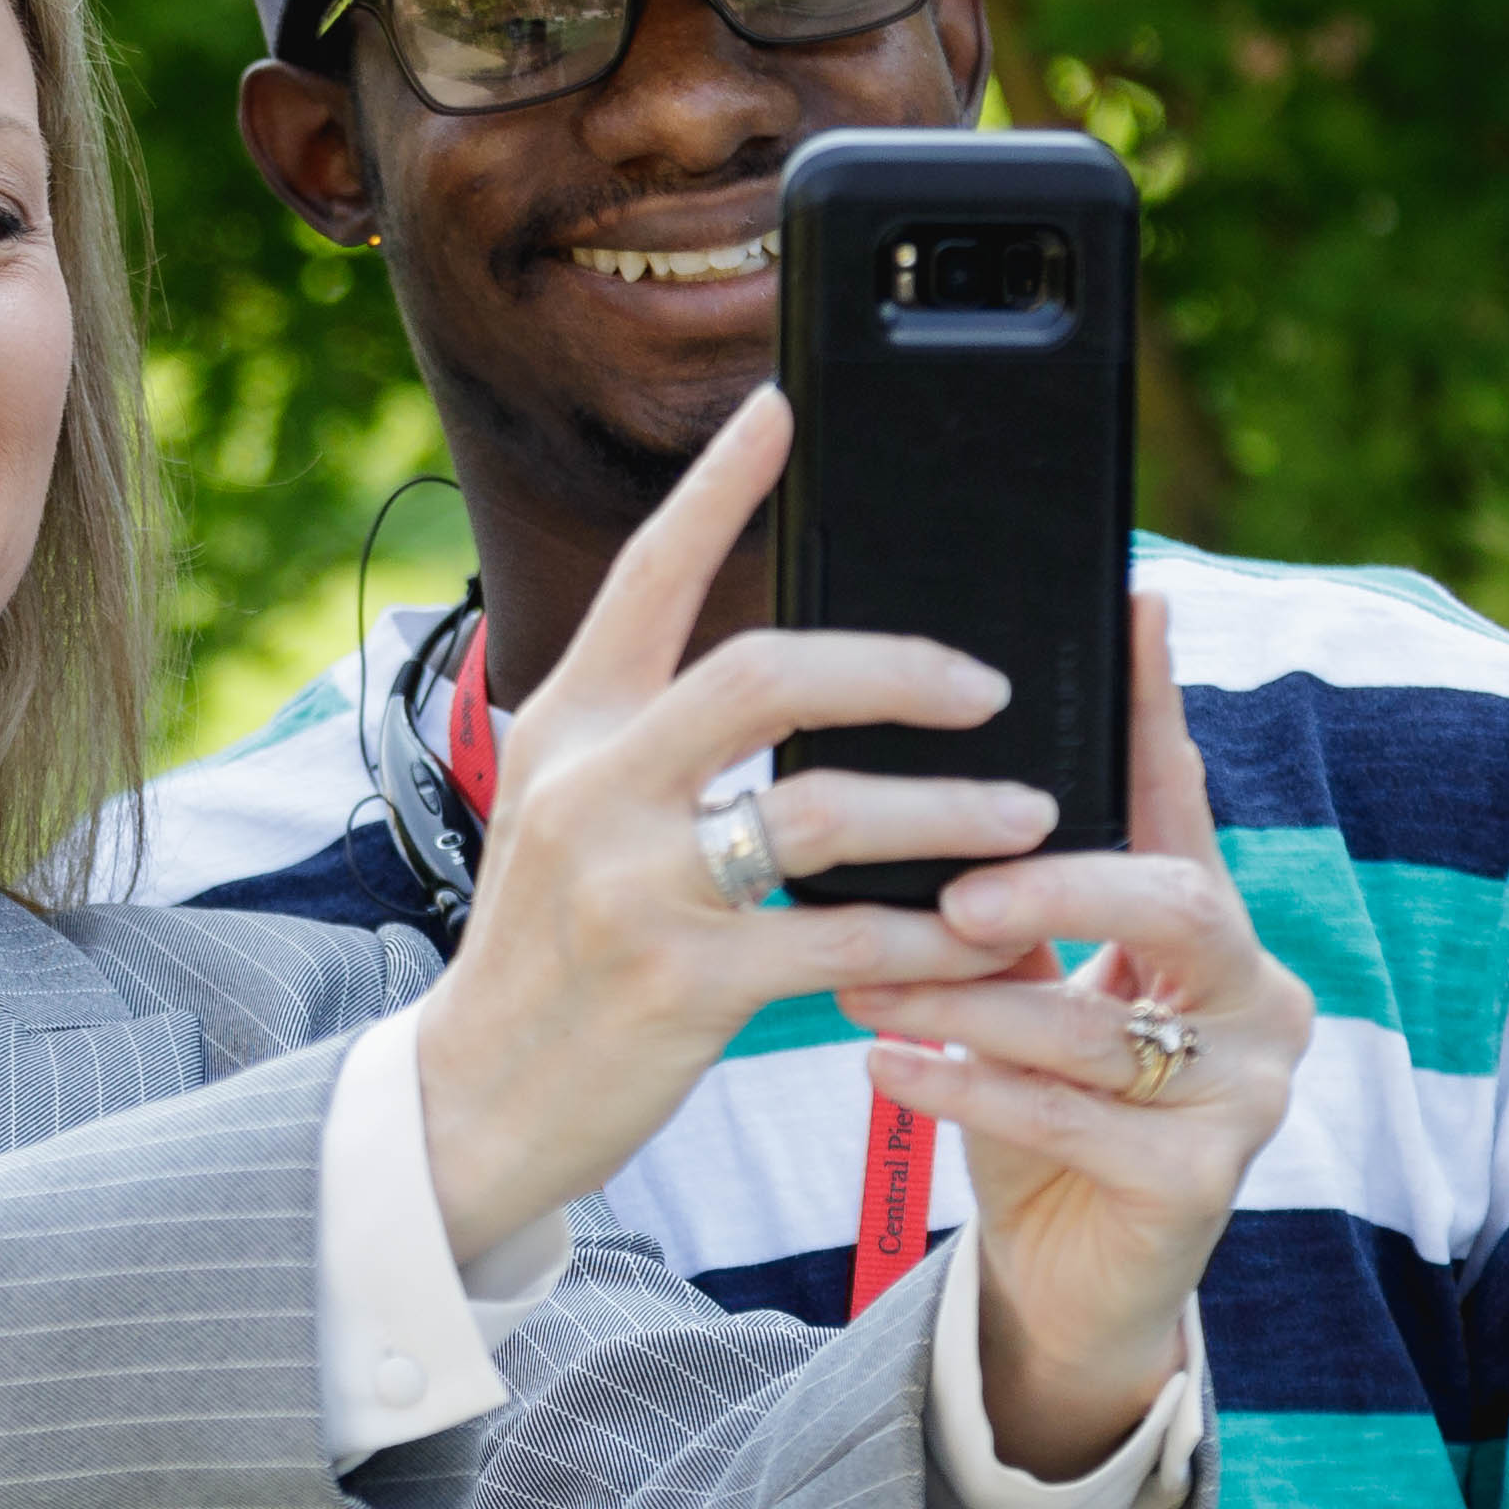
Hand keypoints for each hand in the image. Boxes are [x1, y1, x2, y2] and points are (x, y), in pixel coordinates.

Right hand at [407, 387, 1043, 1255]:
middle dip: (898, 668)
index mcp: (569, 727)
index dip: (718, 487)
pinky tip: (989, 936)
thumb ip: (646, 739)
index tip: (781, 410)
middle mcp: (594, 788)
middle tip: (987, 682)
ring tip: (1030, 814)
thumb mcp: (560, 815)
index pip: (649, 576)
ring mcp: (635, 886)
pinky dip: (933, 937)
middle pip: (766, 672)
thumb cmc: (546, 951)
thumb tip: (784, 675)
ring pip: (824, 812)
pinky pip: (842, 941)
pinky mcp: (683, 984)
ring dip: (949, 809)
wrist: (478, 1098)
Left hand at [840, 594, 1313, 1472]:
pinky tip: (888, 1071)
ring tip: (870, 988)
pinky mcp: (1205, 1184)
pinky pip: (1076, 1122)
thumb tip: (904, 790)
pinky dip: (972, 1092)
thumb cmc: (1034, 1112)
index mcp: (1214, 928)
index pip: (1182, 799)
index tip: (1133, 603)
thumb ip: (999, 903)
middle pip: (1177, 901)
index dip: (1155, 707)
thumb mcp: (1020, 989)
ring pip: (1105, 1026)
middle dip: (1059, 885)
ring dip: (976, 1004)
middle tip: (952, 891)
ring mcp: (1248, 1093)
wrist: (1066, 1284)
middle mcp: (1258, 995)